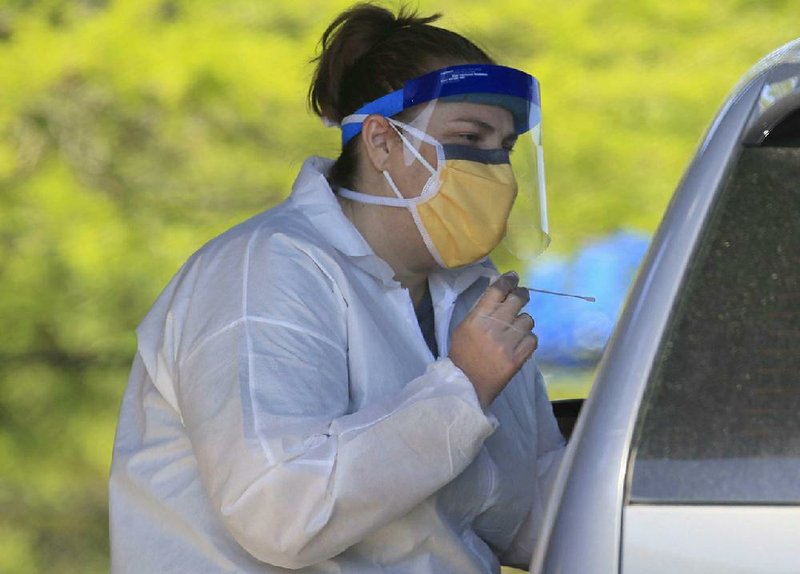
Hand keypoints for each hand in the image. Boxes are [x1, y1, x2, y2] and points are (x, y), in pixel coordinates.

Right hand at [448, 271, 537, 408]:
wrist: (466, 385)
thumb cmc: (462, 355)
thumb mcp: (464, 328)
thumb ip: (481, 312)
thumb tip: (498, 295)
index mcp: (477, 318)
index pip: (497, 291)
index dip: (508, 281)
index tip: (513, 277)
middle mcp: (494, 327)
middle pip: (516, 300)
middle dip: (521, 294)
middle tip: (522, 295)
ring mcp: (508, 343)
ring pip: (527, 320)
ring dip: (523, 322)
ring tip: (517, 327)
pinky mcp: (518, 358)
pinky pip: (532, 339)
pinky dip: (528, 338)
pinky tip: (521, 341)